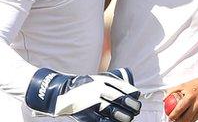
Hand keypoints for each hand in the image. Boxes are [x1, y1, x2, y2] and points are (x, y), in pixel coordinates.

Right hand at [25, 67, 141, 121]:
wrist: (60, 92)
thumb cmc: (82, 86)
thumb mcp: (96, 79)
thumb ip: (109, 83)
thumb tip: (127, 91)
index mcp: (102, 80)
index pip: (122, 87)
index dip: (132, 93)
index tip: (137, 97)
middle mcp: (98, 90)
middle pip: (120, 99)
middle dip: (131, 105)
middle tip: (136, 109)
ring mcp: (91, 102)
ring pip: (112, 111)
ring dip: (123, 116)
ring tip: (129, 118)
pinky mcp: (86, 113)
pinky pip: (101, 120)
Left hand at [166, 74, 197, 121]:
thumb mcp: (184, 85)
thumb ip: (173, 91)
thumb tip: (165, 98)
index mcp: (190, 97)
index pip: (178, 110)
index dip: (172, 116)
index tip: (169, 116)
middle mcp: (196, 105)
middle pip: (185, 119)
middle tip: (174, 120)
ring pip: (191, 120)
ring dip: (184, 121)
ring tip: (180, 119)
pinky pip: (197, 118)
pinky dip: (192, 118)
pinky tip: (188, 115)